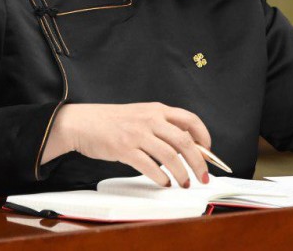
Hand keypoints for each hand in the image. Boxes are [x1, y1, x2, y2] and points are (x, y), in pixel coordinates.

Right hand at [41, 102, 211, 186]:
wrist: (83, 122)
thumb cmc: (114, 121)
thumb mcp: (142, 115)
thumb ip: (163, 126)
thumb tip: (187, 147)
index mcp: (157, 109)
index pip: (190, 119)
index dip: (204, 136)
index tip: (209, 151)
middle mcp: (150, 119)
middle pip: (184, 141)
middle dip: (198, 161)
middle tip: (203, 176)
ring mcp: (137, 134)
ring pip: (169, 156)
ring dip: (181, 173)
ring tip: (184, 183)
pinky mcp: (124, 148)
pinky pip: (149, 166)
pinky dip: (160, 177)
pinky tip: (164, 183)